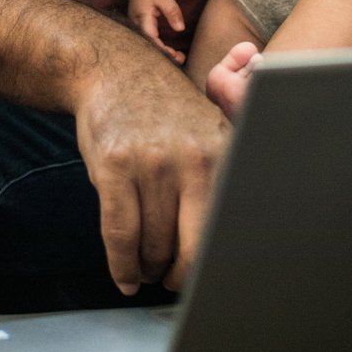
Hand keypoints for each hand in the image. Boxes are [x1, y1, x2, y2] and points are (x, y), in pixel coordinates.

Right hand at [72, 48, 228, 294]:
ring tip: (146, 272)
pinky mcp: (113, 166)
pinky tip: (124, 278)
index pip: (224, 230)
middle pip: (189, 247)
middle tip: (171, 281)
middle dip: (178, 276)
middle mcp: (191, 159)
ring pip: (151, 244)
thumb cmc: (164, 113)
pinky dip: (121, 266)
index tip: (207, 279)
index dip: (214, 264)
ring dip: (148, 270)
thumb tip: (238, 241)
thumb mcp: (206, 134)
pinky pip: (119, 234)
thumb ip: (222, 179)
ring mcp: (150, 162)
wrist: (115, 70)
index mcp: (221, 155)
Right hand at [125, 0, 185, 63]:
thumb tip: (180, 29)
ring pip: (147, 45)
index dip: (162, 49)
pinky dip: (158, 47)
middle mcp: (135, 26)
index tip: (174, 54)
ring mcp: (135, 27)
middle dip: (163, 54)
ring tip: (178, 57)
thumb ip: (172, 13)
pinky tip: (170, 51)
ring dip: (161, 52)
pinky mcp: (139, 27)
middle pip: (148, 46)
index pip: (151, 39)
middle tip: (180, 59)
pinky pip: (148, 41)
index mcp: (141, 19)